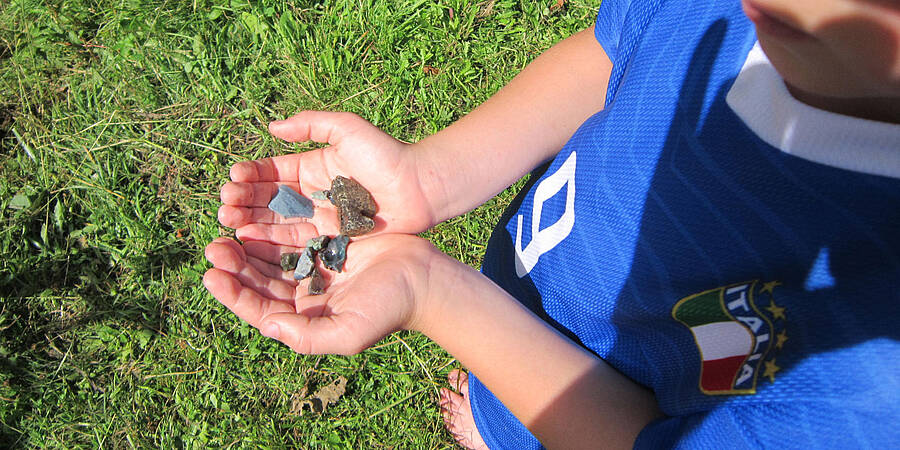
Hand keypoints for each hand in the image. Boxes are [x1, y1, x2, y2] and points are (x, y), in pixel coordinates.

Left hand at [202, 234, 442, 354]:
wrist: (422, 279)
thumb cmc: (388, 309)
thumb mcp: (348, 333)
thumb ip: (307, 336)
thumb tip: (267, 325)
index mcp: (304, 318)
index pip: (259, 309)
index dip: (233, 294)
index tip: (212, 275)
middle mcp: (303, 294)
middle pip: (258, 280)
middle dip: (233, 265)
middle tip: (214, 246)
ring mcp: (313, 266)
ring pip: (269, 256)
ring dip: (247, 244)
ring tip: (227, 226)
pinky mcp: (325, 242)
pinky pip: (290, 234)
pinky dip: (272, 225)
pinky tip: (256, 214)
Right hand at [218, 111, 439, 243]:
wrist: (420, 187)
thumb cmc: (387, 154)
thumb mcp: (348, 129)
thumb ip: (312, 125)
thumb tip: (272, 128)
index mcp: (312, 166)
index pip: (272, 172)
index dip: (250, 175)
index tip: (233, 178)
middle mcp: (312, 194)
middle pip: (269, 199)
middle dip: (244, 201)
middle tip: (224, 205)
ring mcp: (320, 218)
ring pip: (278, 221)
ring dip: (251, 222)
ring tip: (228, 222)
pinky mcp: (331, 239)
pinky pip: (297, 241)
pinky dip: (272, 241)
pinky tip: (250, 240)